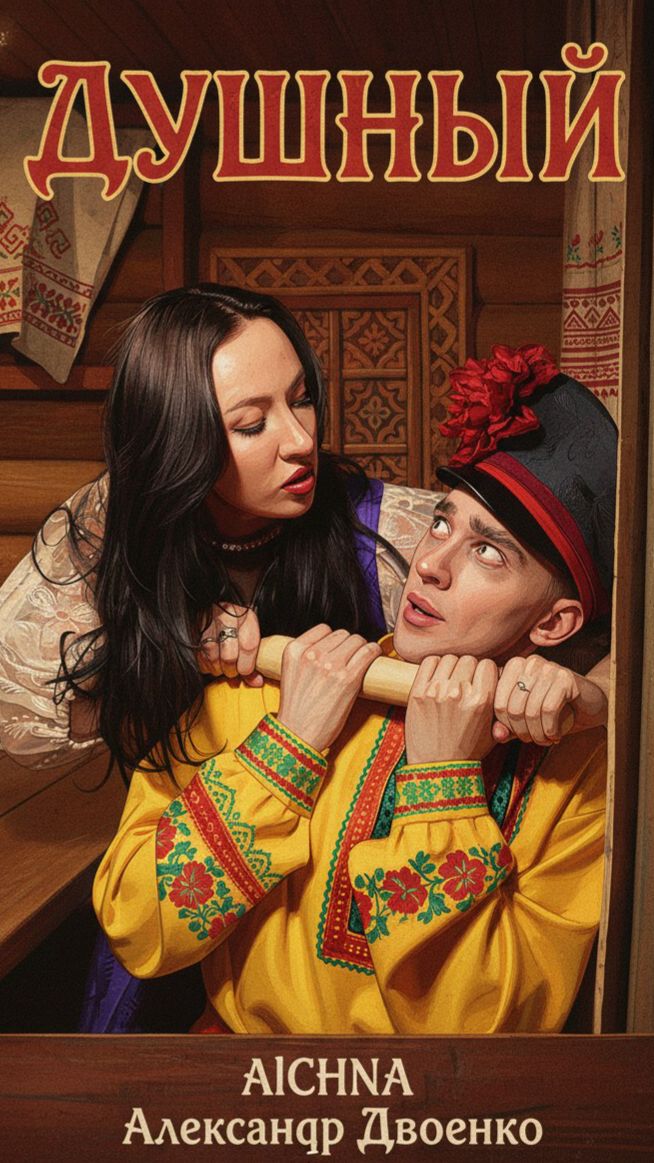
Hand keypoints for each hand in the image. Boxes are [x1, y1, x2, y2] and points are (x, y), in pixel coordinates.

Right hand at [197, 603, 262, 684]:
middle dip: (231, 670)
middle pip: (228, 658)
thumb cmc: (238, 621)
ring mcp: (208, 625)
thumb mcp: (251, 633)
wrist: (217, 604)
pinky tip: (211, 660)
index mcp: (245, 618)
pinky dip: (206, 665)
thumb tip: (256, 682)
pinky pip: (199, 658)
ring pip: (212, 660)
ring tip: (222, 664)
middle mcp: (226, 619)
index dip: (246, 667)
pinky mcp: (194, 632)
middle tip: (232, 669)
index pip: (248, 649)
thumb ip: (253, 659)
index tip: (245, 669)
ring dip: (218, 668)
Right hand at [277, 625, 381, 751]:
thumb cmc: (297, 710)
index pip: (323, 628)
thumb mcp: (291, 673)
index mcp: (294, 651)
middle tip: (350, 660)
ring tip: (360, 662)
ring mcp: (330, 665)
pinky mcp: (348, 678)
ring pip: (356, 640)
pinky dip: (373, 652)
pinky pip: (368, 652)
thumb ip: (306, 656)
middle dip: (348, 645)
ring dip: (361, 649)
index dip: (333, 640)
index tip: (337, 651)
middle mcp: (311, 654)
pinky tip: (373, 659)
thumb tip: (333, 645)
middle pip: (342, 633)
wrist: (298, 735)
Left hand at [405, 654, 498, 764]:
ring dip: (452, 667)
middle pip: (469, 660)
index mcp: (481, 700)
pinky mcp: (417, 692)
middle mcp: (459, 693)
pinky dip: (435, 665)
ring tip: (451, 682)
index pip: (488, 664)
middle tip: (466, 683)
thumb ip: (498, 703)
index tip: (482, 680)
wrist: (437, 767)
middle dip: (470, 669)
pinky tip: (438, 677)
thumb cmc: (467, 750)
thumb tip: (501, 676)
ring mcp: (436, 691)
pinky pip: (429, 662)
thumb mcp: (493, 730)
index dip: (486, 672)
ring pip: (449, 659)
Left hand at [492, 655, 608, 745]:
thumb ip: (508, 726)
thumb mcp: (525, 720)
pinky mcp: (565, 677)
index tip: (520, 736)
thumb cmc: (554, 710)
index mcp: (512, 667)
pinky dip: (550, 729)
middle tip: (535, 740)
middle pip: (513, 708)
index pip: (497, 703)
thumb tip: (498, 735)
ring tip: (545, 740)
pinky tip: (555, 735)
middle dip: (523, 733)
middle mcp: (527, 663)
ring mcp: (547, 667)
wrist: (589, 702)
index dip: (507, 727)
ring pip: (531, 711)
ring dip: (538, 734)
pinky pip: (549, 710)